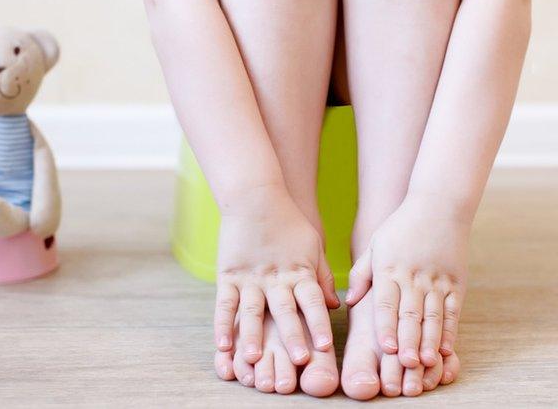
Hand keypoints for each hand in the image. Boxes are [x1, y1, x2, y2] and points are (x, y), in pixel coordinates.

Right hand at [213, 187, 338, 366]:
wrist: (255, 196)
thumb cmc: (288, 221)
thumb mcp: (313, 246)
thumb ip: (322, 277)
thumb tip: (335, 306)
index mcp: (299, 272)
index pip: (312, 302)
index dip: (318, 324)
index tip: (324, 347)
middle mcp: (275, 278)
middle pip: (285, 311)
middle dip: (292, 337)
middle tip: (297, 361)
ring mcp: (250, 277)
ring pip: (253, 311)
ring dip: (253, 336)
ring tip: (254, 358)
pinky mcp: (228, 274)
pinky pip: (225, 303)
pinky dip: (222, 325)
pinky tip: (222, 346)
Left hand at [346, 199, 468, 368]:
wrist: (440, 205)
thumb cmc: (401, 227)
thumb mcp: (376, 245)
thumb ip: (361, 274)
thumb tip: (348, 301)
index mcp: (390, 268)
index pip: (387, 303)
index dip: (386, 327)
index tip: (386, 349)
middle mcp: (414, 276)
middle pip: (410, 314)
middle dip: (407, 341)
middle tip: (405, 365)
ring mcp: (437, 280)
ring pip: (432, 316)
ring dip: (428, 341)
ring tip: (424, 363)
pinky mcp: (456, 282)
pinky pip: (452, 310)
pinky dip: (449, 331)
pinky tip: (445, 349)